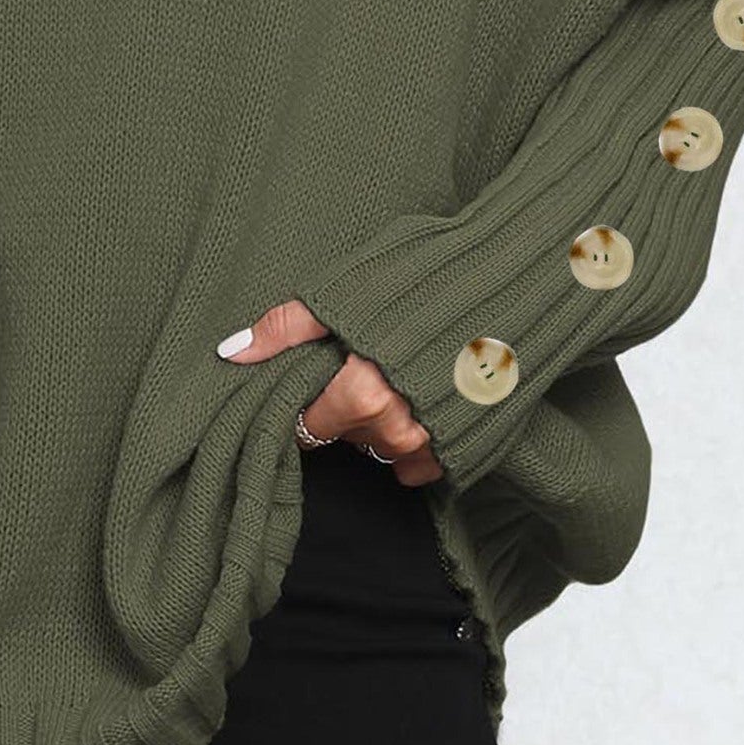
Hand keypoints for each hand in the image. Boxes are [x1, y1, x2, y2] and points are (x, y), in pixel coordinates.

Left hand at [218, 299, 444, 487]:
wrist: (512, 283)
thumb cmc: (426, 278)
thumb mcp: (345, 293)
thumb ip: (285, 327)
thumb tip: (231, 353)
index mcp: (361, 395)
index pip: (308, 424)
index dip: (309, 399)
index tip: (322, 376)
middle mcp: (396, 429)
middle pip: (345, 436)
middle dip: (345, 406)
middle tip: (364, 365)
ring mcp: (434, 445)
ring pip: (379, 447)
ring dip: (378, 421)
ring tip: (394, 374)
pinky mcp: (462, 453)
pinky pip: (417, 466)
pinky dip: (412, 441)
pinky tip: (420, 399)